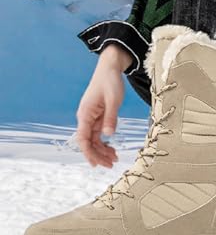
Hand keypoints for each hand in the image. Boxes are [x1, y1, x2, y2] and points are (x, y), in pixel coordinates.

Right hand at [76, 44, 132, 167]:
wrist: (109, 69)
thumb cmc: (110, 82)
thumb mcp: (114, 100)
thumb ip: (111, 118)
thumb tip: (108, 135)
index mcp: (85, 114)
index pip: (83, 139)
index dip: (88, 153)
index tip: (95, 164)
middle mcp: (86, 118)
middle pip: (88, 142)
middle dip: (98, 155)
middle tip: (111, 165)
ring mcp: (92, 118)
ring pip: (94, 140)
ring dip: (103, 150)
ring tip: (114, 159)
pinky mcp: (98, 117)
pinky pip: (99, 134)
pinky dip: (105, 142)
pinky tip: (113, 149)